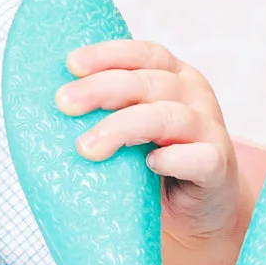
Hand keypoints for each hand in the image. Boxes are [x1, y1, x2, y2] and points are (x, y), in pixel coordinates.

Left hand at [56, 35, 246, 247]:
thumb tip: (46, 104)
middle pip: (150, 82)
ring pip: (170, 116)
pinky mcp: (219, 166)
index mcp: (173, 76)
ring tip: (86, 147)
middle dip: (102, 89)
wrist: (197, 210)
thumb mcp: (128, 129)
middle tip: (64, 104)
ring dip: (124, 127)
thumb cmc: (152, 162)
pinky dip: (173, 159)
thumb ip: (104, 111)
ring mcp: (211, 129)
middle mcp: (195, 95)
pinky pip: (200, 157)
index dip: (108, 54)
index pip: (144, 53)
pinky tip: (149, 165)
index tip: (71, 64)